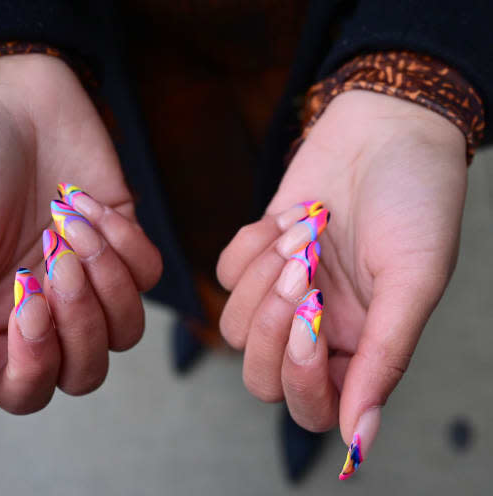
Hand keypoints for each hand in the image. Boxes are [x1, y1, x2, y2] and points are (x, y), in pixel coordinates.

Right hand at [0, 55, 161, 464]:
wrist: (5, 94)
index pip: (26, 390)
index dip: (36, 365)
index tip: (30, 302)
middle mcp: (44, 310)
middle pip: (86, 371)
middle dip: (81, 323)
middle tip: (56, 262)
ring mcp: (89, 279)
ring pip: (127, 331)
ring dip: (106, 279)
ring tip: (70, 225)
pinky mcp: (124, 244)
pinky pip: (148, 275)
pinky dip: (123, 241)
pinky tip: (87, 203)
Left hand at [217, 91, 465, 472]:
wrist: (386, 129)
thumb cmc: (415, 201)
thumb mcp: (413, 281)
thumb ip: (385, 360)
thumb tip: (360, 440)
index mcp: (360, 347)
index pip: (312, 406)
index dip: (301, 377)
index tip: (313, 317)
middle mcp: (318, 329)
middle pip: (259, 376)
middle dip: (272, 325)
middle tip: (305, 269)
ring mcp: (283, 294)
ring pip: (234, 325)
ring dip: (264, 274)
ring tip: (306, 231)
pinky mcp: (256, 256)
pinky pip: (226, 273)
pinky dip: (252, 244)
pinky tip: (291, 216)